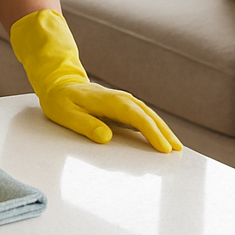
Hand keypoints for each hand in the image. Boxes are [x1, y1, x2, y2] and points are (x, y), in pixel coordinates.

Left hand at [10, 9, 181, 152]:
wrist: (58, 84)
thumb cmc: (60, 101)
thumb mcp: (66, 114)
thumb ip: (85, 125)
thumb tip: (106, 138)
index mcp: (106, 99)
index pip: (134, 115)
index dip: (151, 131)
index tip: (163, 147)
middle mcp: (117, 98)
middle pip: (146, 113)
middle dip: (163, 131)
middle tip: (177, 150)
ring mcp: (120, 101)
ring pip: (146, 113)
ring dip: (161, 128)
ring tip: (175, 146)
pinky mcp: (120, 106)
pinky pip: (141, 115)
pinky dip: (153, 125)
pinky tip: (161, 137)